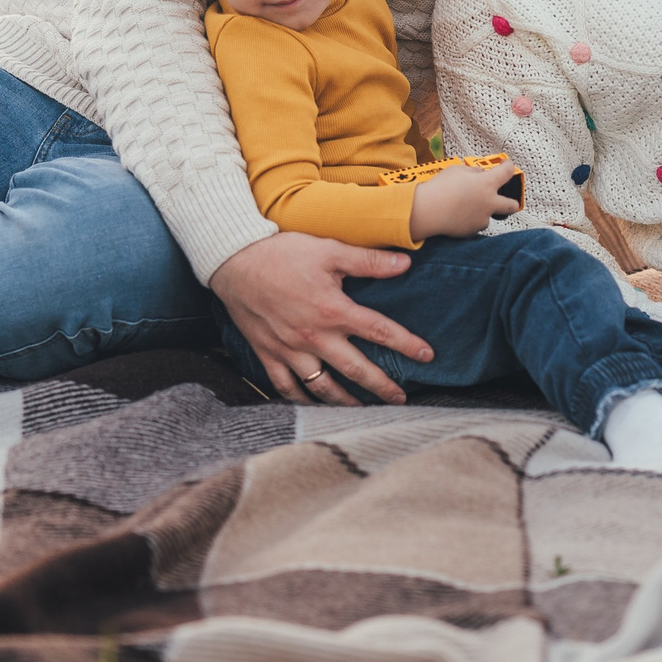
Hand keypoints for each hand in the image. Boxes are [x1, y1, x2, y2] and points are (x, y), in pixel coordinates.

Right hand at [210, 231, 429, 404]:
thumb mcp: (329, 250)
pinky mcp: (268, 354)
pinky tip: (314, 406)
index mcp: (333, 311)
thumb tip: (405, 264)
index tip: (428, 356)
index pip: (380, 332)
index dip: (407, 344)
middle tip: (402, 399)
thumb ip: (368, 261)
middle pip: (356, 370)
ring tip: (364, 410)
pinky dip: (302, 400)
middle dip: (383, 387)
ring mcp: (290, 350)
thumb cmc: (282, 253)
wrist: (233, 261)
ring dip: (346, 402)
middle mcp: (314, 337)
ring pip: (323, 387)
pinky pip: (287, 387)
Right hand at [408, 163, 521, 240]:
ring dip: (482, 211)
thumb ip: (473, 172)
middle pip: (512, 205)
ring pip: (490, 215)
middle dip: (512, 202)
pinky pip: (474, 224)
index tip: (506, 165)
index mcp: (488, 184)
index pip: (508, 172)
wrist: (427, 211)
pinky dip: (469, 220)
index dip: (508, 166)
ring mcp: (482, 218)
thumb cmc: (439, 189)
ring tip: (464, 205)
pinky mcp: (472, 231)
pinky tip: (456, 214)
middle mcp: (489, 202)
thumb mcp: (457, 170)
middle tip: (506, 199)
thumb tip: (479, 175)